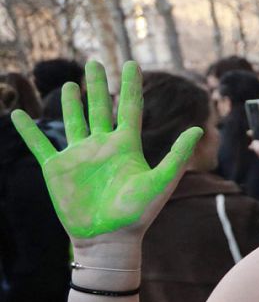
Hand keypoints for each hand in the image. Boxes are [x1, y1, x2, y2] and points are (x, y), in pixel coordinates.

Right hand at [11, 60, 197, 243]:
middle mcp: (103, 146)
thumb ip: (177, 155)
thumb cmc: (139, 214)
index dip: (131, 85)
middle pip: (100, 107)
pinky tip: (18, 114)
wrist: (110, 239)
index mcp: (127, 146)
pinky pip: (40, 144)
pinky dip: (29, 130)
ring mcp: (79, 156)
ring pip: (74, 120)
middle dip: (98, 85)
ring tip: (69, 84)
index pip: (130, 107)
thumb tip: (197, 129)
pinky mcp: (57, 169)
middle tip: (95, 62)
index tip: (131, 63)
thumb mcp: (161, 182)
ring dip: (70, 102)